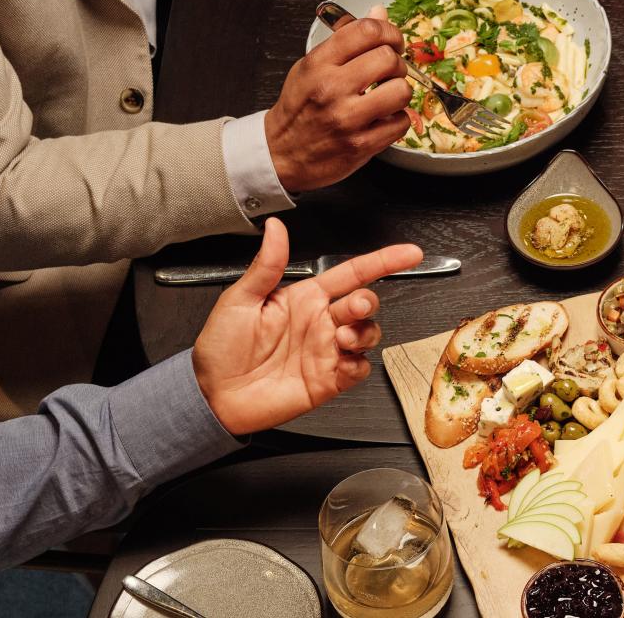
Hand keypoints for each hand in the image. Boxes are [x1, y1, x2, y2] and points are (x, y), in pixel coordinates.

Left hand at [192, 218, 422, 434]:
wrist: (213, 396)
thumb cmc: (221, 348)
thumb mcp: (239, 299)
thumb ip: (266, 265)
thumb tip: (275, 227)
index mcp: (305, 297)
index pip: (353, 273)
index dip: (384, 260)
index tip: (410, 253)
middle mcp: (322, 321)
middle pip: (366, 303)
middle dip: (368, 302)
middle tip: (354, 307)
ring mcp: (328, 351)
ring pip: (369, 334)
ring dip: (365, 332)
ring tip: (341, 339)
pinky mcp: (329, 380)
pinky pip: (359, 369)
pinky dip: (358, 364)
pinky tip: (340, 363)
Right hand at [265, 4, 410, 192]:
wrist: (280, 152)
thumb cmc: (299, 108)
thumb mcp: (312, 65)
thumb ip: (346, 39)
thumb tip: (379, 13)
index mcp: (319, 64)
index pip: (366, 31)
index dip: (389, 31)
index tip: (391, 40)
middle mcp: (332, 88)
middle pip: (388, 58)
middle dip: (396, 62)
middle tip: (389, 71)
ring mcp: (347, 118)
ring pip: (401, 90)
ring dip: (400, 91)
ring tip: (387, 95)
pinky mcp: (361, 145)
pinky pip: (401, 122)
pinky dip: (397, 119)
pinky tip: (382, 118)